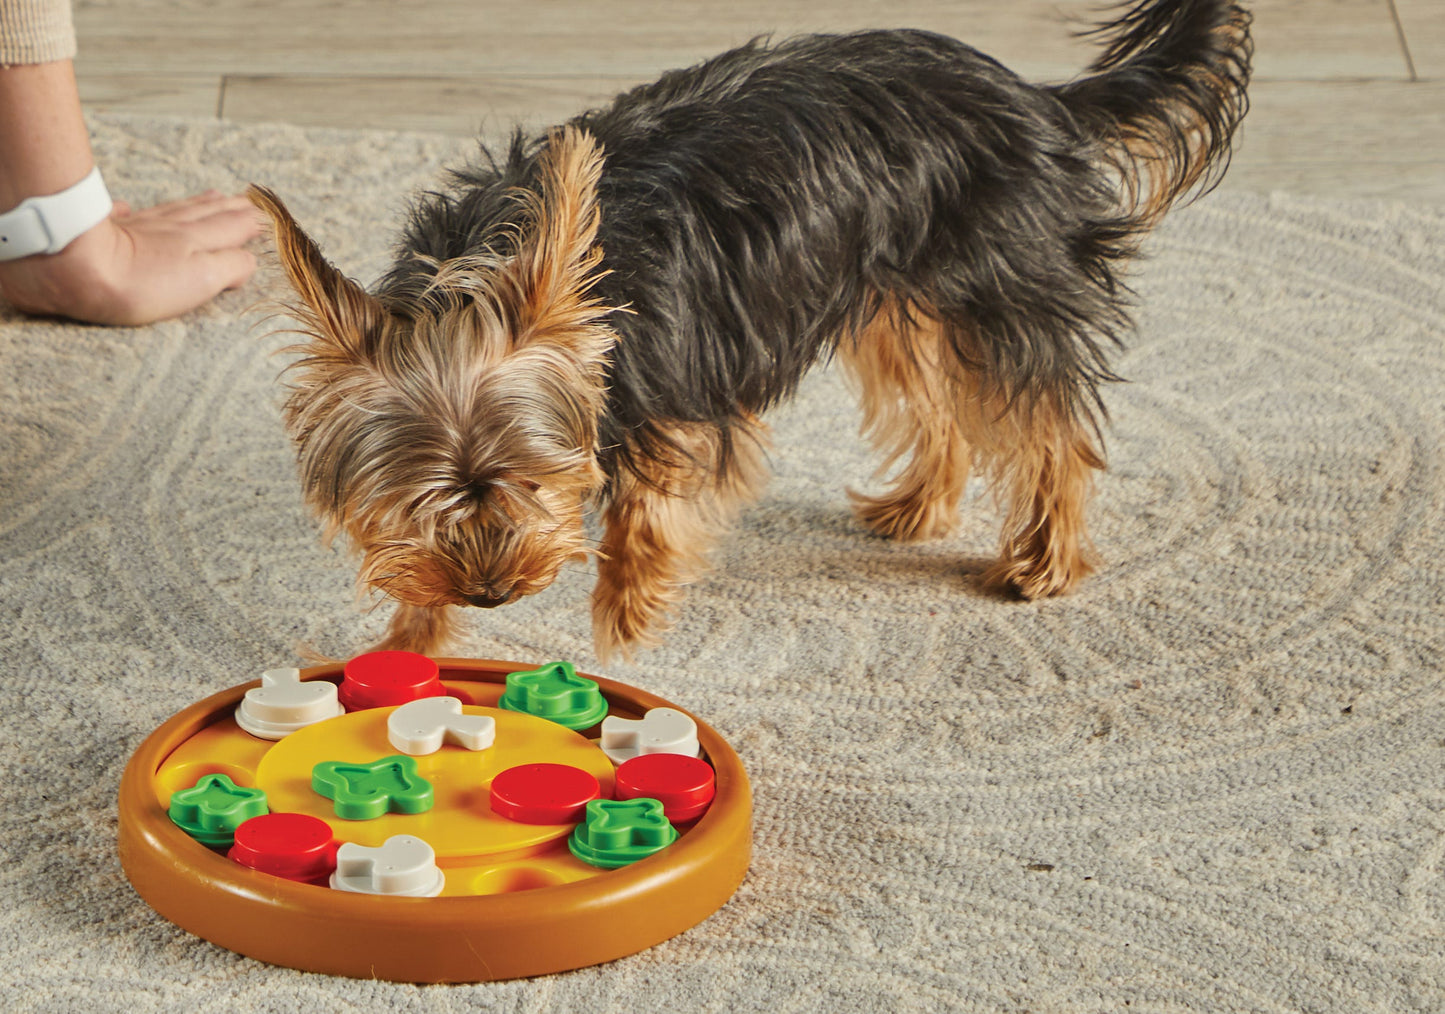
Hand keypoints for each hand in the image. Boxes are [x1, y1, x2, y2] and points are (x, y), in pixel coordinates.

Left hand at [0, 189, 261, 324]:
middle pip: (206, 214)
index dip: (250, 223)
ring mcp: (137, 227)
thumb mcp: (202, 279)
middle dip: (230, 208)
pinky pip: (123, 216)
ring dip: (197, 204)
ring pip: (174, 211)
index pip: (231, 228)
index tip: (266, 217)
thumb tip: (248, 259)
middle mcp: (169, 228)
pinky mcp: (104, 231)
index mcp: (196, 240)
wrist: (76, 267)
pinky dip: (132, 212)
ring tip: (212, 196)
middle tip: (247, 201)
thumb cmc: (142, 281)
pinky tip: (130, 208)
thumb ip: (231, 267)